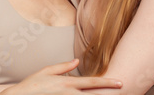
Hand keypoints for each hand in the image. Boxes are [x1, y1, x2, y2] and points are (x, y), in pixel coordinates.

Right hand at [1, 60, 122, 94]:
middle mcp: (69, 93)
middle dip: (108, 94)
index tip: (120, 82)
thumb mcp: (46, 71)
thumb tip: (76, 61)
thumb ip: (63, 66)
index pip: (92, 82)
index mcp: (67, 82)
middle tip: (122, 91)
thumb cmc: (31, 85)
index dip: (107, 82)